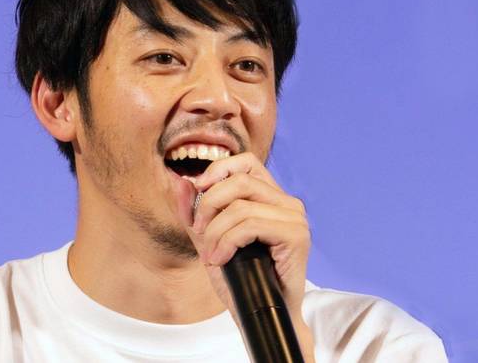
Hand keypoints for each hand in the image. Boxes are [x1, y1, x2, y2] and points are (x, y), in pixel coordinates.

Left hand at [178, 152, 314, 360]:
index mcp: (270, 197)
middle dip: (209, 204)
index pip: (245, 162)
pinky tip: (221, 260)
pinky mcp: (296, 235)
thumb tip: (181, 181)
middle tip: (199, 231)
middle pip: (239, 180)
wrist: (260, 315)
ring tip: (211, 255)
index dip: (218, 169)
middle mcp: (286, 202)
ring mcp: (294, 218)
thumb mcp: (208, 240)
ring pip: (241, 206)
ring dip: (216, 232)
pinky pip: (251, 225)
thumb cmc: (240, 279)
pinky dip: (228, 242)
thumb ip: (194, 212)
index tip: (197, 190)